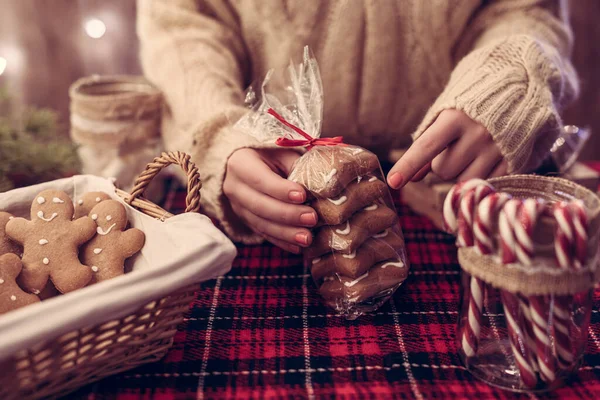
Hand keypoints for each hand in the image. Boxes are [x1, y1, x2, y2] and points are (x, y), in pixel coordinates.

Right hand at [224, 148, 316, 252]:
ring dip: (285, 233)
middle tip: (312, 218)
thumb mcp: (281, 153)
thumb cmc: (269, 156)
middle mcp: (234, 187)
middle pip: (260, 205)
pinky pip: (263, 234)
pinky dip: (281, 241)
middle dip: (287, 214)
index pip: (260, 180)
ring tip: (307, 237)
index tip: (302, 195)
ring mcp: (237, 207)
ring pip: (261, 223)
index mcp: (240, 164)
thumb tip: (318, 185)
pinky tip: (297, 247)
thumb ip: (296, 167)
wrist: (246, 165)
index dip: (281, 190)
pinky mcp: (245, 220)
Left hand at [387, 109, 507, 187]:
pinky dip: (479, 176)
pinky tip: (486, 158)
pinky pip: (485, 183)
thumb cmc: (475, 99)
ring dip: (460, 173)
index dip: (407, 165)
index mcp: (456, 117)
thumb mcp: (447, 112)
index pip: (426, 146)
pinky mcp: (513, 160)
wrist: (524, 83)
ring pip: (462, 181)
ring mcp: (497, 149)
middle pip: (442, 170)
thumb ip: (427, 142)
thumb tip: (413, 177)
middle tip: (454, 146)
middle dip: (441, 164)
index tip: (392, 182)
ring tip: (471, 151)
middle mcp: (478, 133)